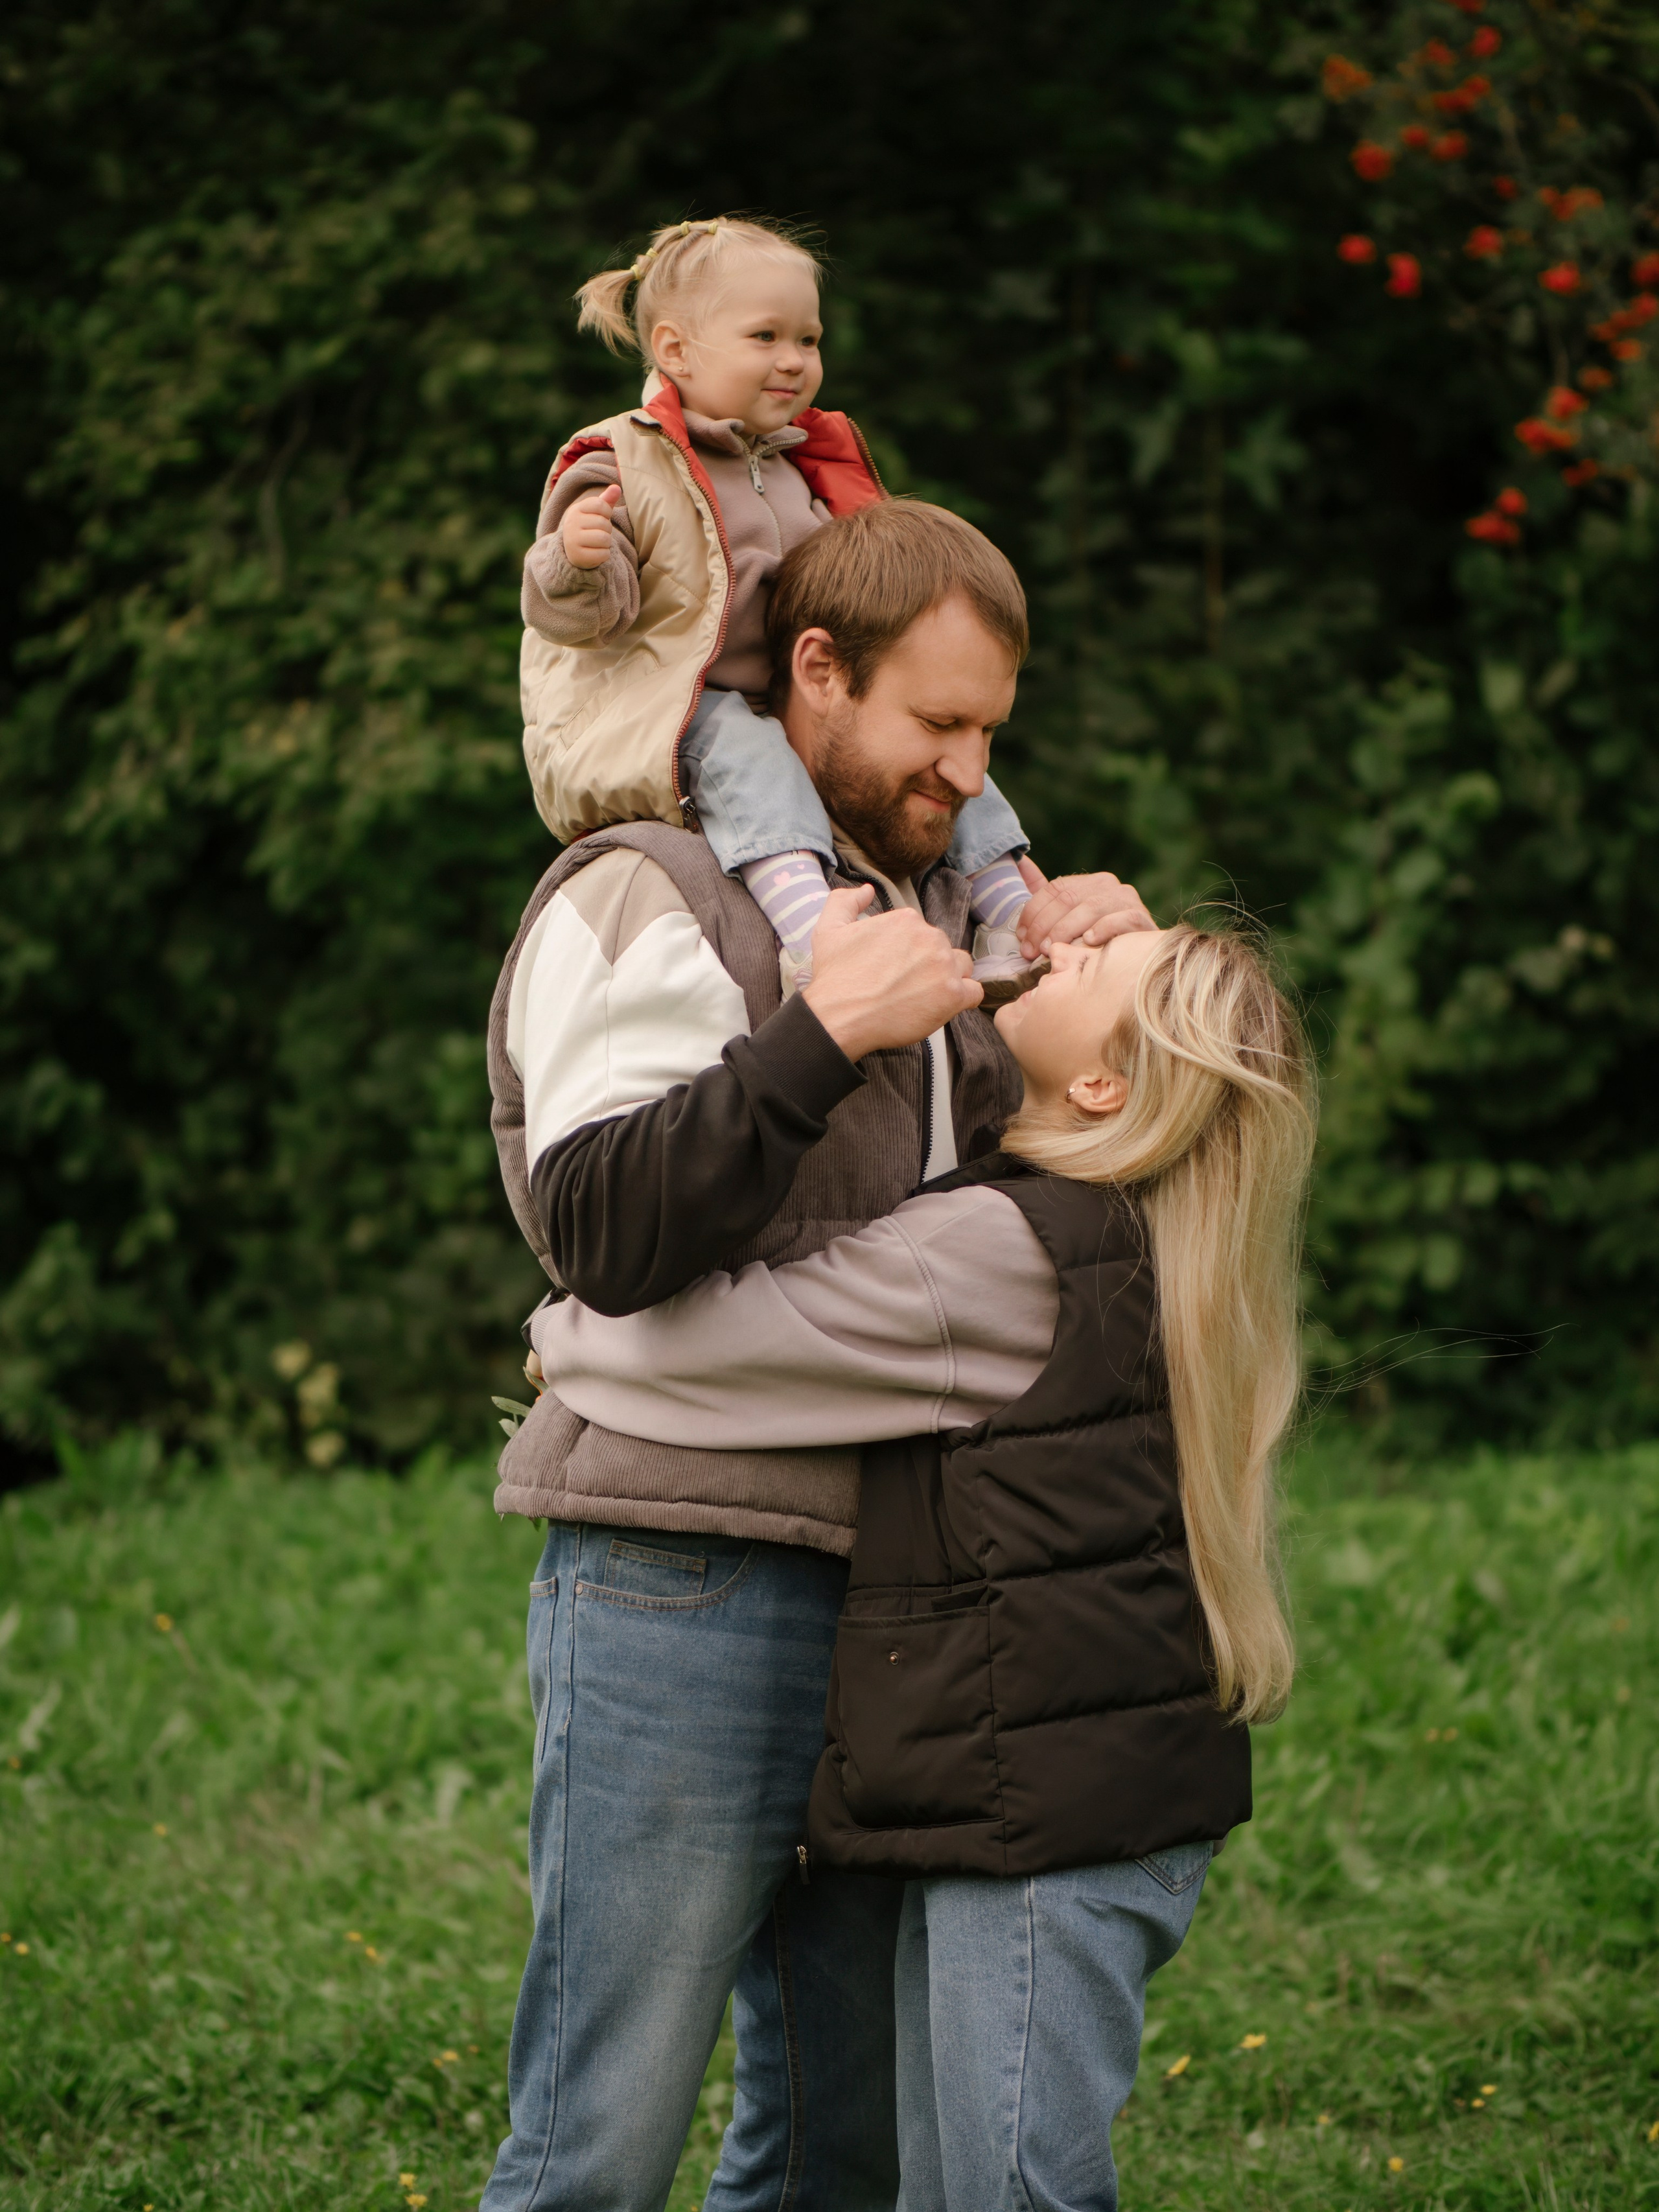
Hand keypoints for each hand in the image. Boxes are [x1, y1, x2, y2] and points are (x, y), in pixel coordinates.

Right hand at [561, 484, 621, 569]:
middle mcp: (571, 523)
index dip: (607, 512)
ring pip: (604, 539)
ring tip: (599, 543)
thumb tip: (617, 487)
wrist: (575, 551)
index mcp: (576, 509)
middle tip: (599, 533)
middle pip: (603, 523)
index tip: (601, 518)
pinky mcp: (578, 556)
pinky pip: (603, 554)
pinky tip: (596, 553)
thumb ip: (607, 500)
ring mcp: (572, 540)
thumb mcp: (596, 512)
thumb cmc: (589, 527)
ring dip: (607, 543)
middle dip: (607, 530)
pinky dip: (605, 555)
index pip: (600, 504)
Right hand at [801, 885, 982, 1059]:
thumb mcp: (828, 929)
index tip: (895, 969)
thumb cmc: (834, 977)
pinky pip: (974, 992)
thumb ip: (846, 901)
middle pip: (942, 949)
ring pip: (961, 967)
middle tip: (905, 986)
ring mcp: (944, 966)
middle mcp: (930, 937)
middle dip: (929, 965)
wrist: (839, 1016)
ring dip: (948, 979)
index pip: (922, 933)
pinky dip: (963, 999)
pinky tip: (943, 1006)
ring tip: (924, 997)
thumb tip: (868, 890)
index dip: (910, 953)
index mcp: (907, 920)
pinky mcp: (953, 995)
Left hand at [1015, 859, 1155, 959]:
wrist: (1138, 958)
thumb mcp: (1068, 921)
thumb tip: (1020, 860)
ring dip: (1065, 930)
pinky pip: (1120, 919)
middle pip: (1068, 898)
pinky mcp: (1140, 917)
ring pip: (1090, 908)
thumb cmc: (1097, 941)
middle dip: (1044, 926)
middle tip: (1030, 951)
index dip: (1033, 913)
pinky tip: (1088, 942)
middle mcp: (1107, 885)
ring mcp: (1126, 899)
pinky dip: (1102, 929)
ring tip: (1051, 950)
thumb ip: (1045, 898)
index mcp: (1088, 883)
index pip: (1054, 888)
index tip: (1021, 937)